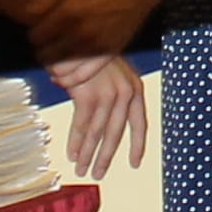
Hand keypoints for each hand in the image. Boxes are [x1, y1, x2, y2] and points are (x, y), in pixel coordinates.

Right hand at [50, 54, 145, 176]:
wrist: (79, 38)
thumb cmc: (92, 56)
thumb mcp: (111, 75)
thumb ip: (113, 97)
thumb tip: (103, 125)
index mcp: (134, 88)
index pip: (139, 123)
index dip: (137, 145)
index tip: (135, 164)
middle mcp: (125, 93)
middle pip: (116, 133)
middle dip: (106, 156)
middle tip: (98, 174)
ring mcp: (107, 94)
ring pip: (97, 133)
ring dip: (88, 153)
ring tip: (82, 169)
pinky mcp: (88, 95)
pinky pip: (82, 126)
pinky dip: (76, 142)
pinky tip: (72, 154)